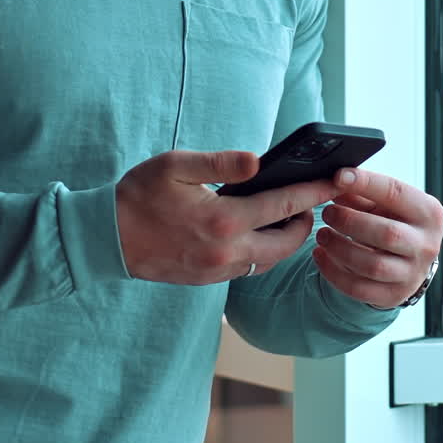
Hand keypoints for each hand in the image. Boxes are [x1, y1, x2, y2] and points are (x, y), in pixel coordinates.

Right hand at [115, 149, 341, 284]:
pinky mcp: (207, 280)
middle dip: (306, 223)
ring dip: (284, 240)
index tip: (336, 181)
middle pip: (287, 244)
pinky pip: (247, 268)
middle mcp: (227, 252)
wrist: (105, 239)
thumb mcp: (175, 166)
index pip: (284, 206)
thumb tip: (258, 161)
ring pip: (269, 261)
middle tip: (311, 202)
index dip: (314, 192)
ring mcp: (217, 271)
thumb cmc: (137, 196)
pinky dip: (260, 252)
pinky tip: (254, 233)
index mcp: (223, 220)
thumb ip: (219, 163)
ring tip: (286, 216)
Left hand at [313, 168, 442, 308]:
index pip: (396, 193)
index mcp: (428, 213)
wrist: (408, 260)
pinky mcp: (394, 295)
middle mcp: (426, 245)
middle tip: (327, 213)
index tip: (338, 176)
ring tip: (321, 234)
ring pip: (373, 266)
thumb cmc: (393, 221)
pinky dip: (334, 272)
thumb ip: (363, 192)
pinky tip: (320, 256)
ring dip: (339, 248)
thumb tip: (334, 181)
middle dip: (350, 221)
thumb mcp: (384, 203)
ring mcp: (412, 274)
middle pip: (387, 234)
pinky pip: (360, 289)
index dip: (366, 183)